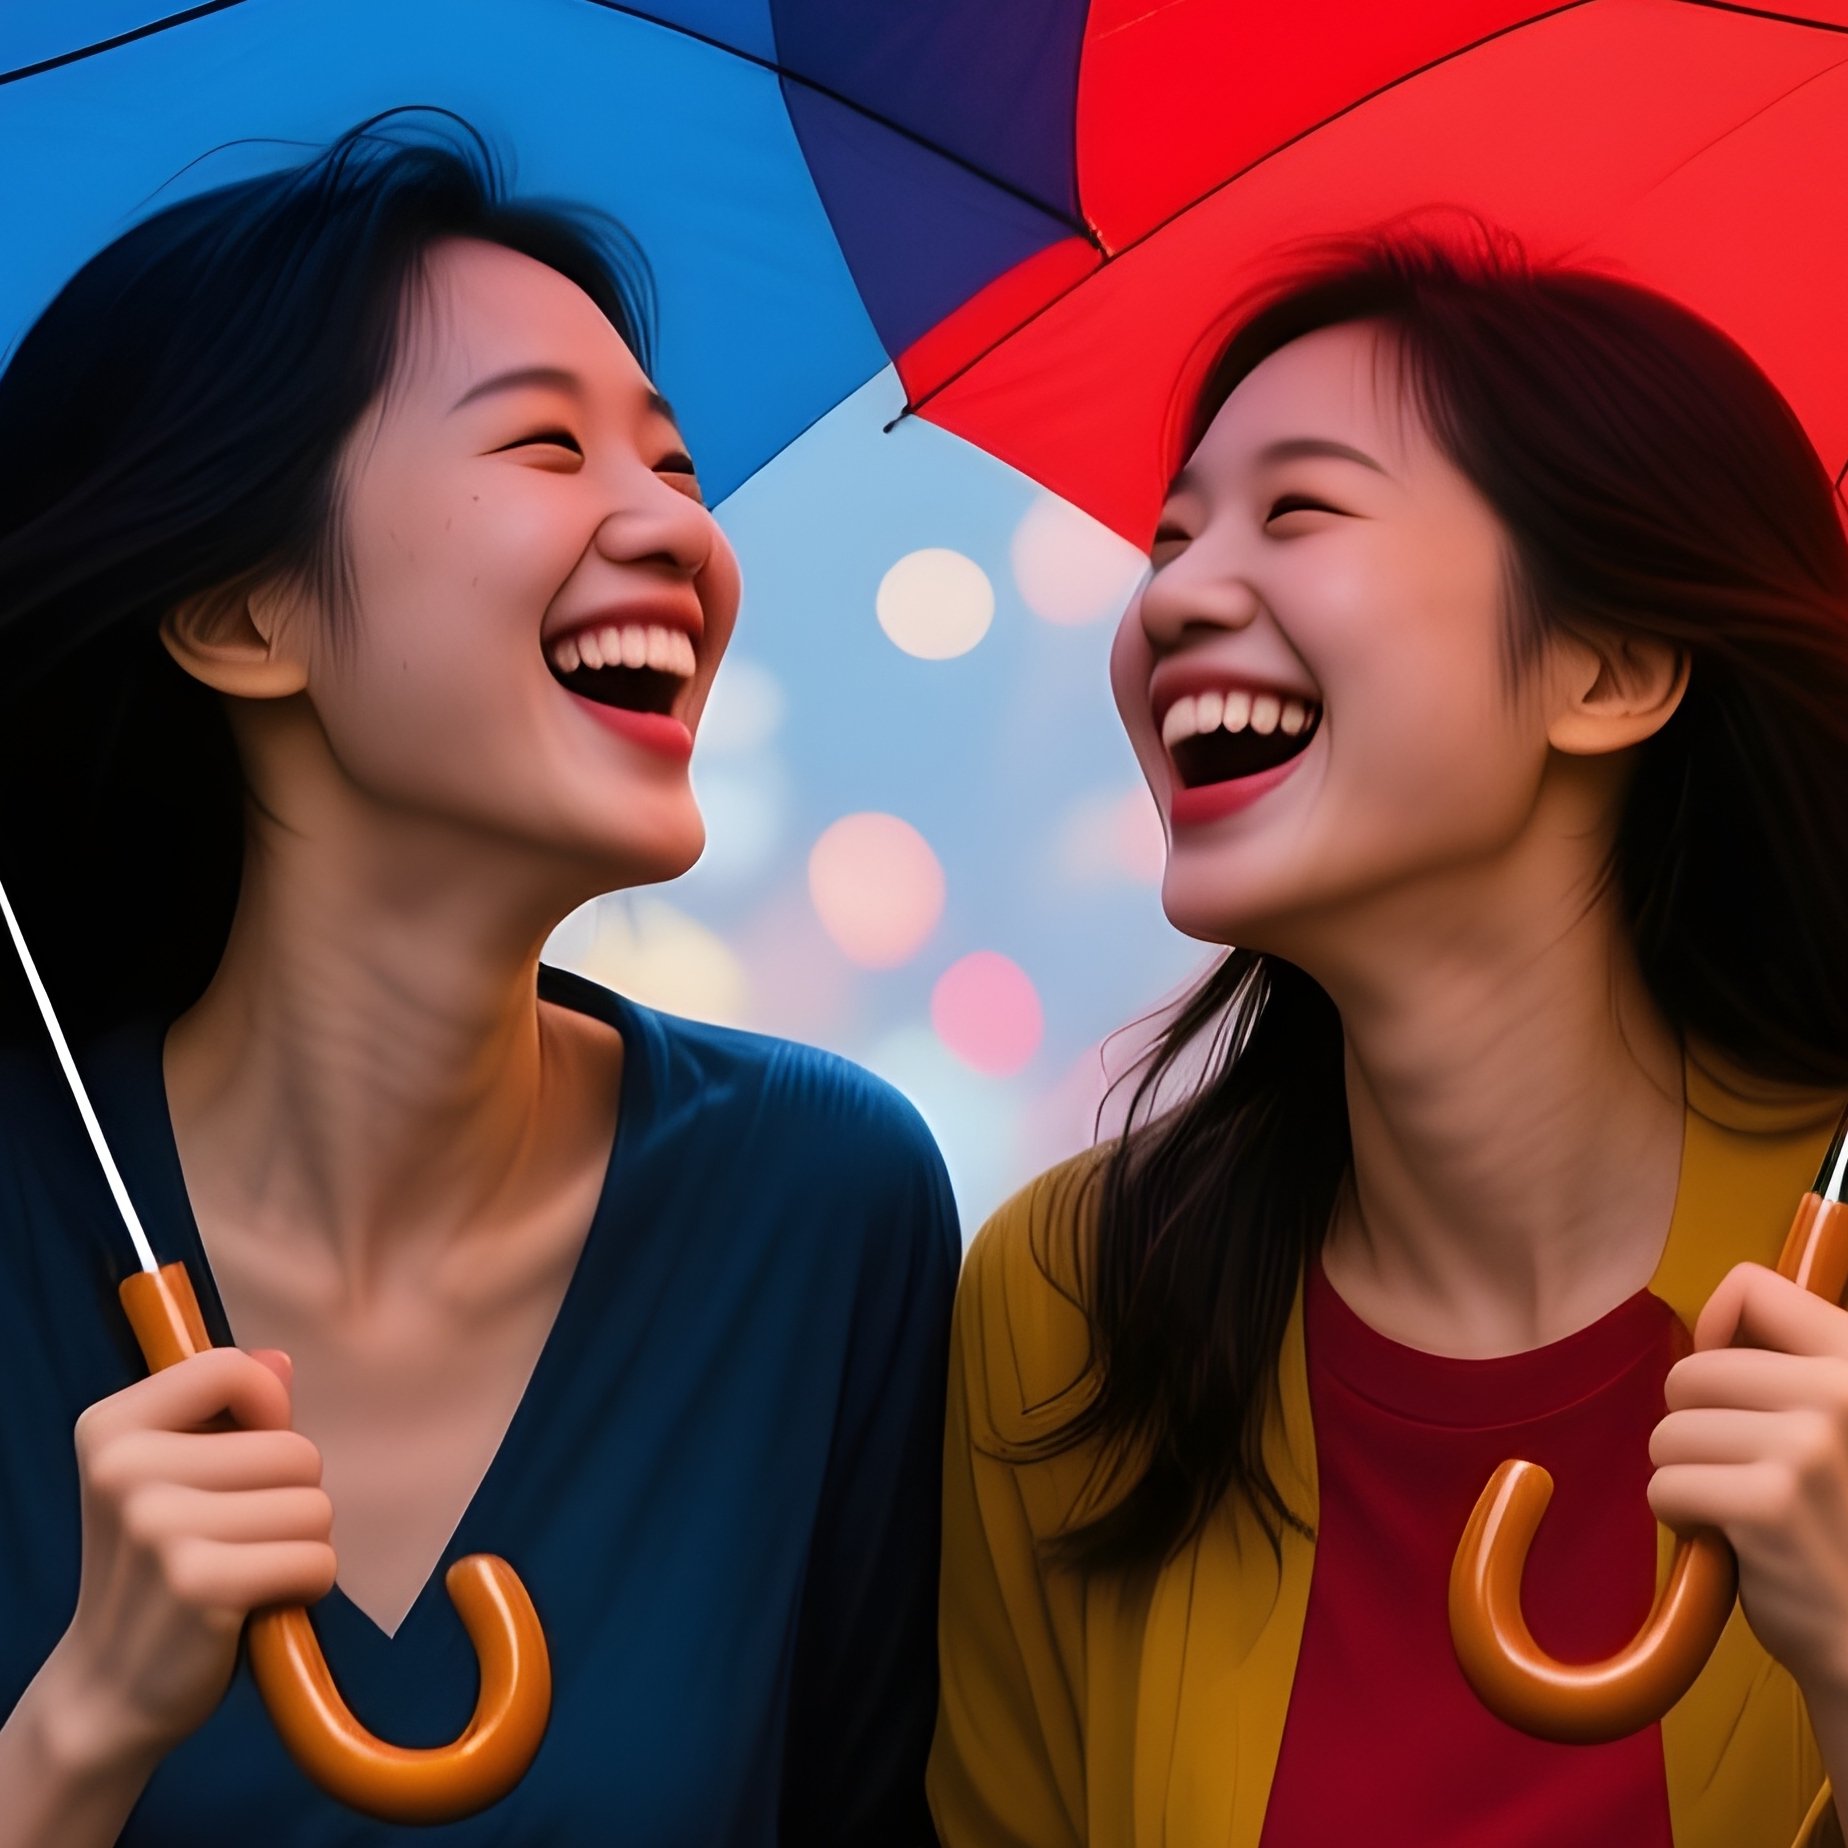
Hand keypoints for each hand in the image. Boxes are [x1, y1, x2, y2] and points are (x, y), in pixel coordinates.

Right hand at [41, 1348, 335, 1775]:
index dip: (268, 1412)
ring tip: (246, 1570)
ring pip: (315, 1506)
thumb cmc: (159, 1566)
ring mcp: (158, 1528)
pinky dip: (307, 1585)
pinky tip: (258, 1604)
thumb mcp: (170, 1476)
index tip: (245, 1457)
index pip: (232, 1370)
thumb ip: (224, 1412)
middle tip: (238, 1540)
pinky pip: (317, 1560)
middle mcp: (124, 1469)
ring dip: (302, 1544)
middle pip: (295, 1450)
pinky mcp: (200, 1585)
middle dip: (292, 1499)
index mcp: (111, 1427)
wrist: (106, 1688)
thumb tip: (280, 1362)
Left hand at [1649, 1262, 1847, 1699]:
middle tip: (1742, 1475)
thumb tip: (1712, 1333)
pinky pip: (1667, 1487)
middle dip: (1694, 1427)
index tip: (1725, 1384)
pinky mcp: (1769, 1503)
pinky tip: (1735, 1542)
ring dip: (1688, 1477)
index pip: (1752, 1287)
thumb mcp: (1842, 1428)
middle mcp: (1842, 1392)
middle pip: (1692, 1372)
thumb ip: (1792, 1376)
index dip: (1716, 1328)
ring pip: (1670, 1432)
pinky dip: (1683, 1520)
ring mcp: (1808, 1447)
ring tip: (1744, 1512)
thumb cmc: (1841, 1529)